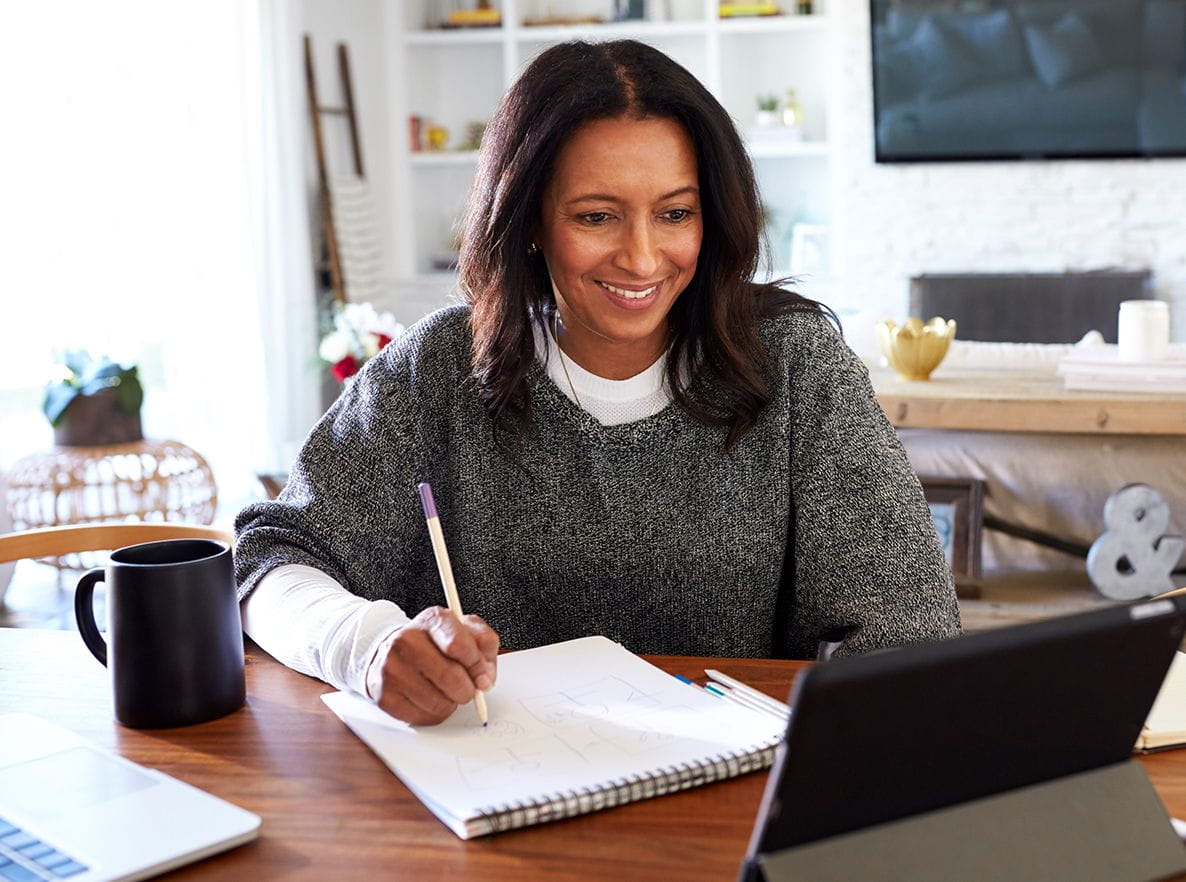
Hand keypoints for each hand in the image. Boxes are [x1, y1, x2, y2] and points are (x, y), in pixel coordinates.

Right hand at [367, 606, 498, 724]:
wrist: (393, 652)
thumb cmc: (435, 644)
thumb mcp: (465, 631)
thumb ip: (484, 644)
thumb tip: (485, 676)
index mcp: (432, 620)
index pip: (458, 644)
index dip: (477, 666)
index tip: (482, 676)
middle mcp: (406, 640)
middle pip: (450, 677)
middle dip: (467, 690)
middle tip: (467, 689)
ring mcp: (392, 668)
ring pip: (437, 702)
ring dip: (450, 703)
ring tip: (445, 691)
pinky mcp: (385, 696)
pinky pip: (423, 717)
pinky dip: (434, 714)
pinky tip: (430, 699)